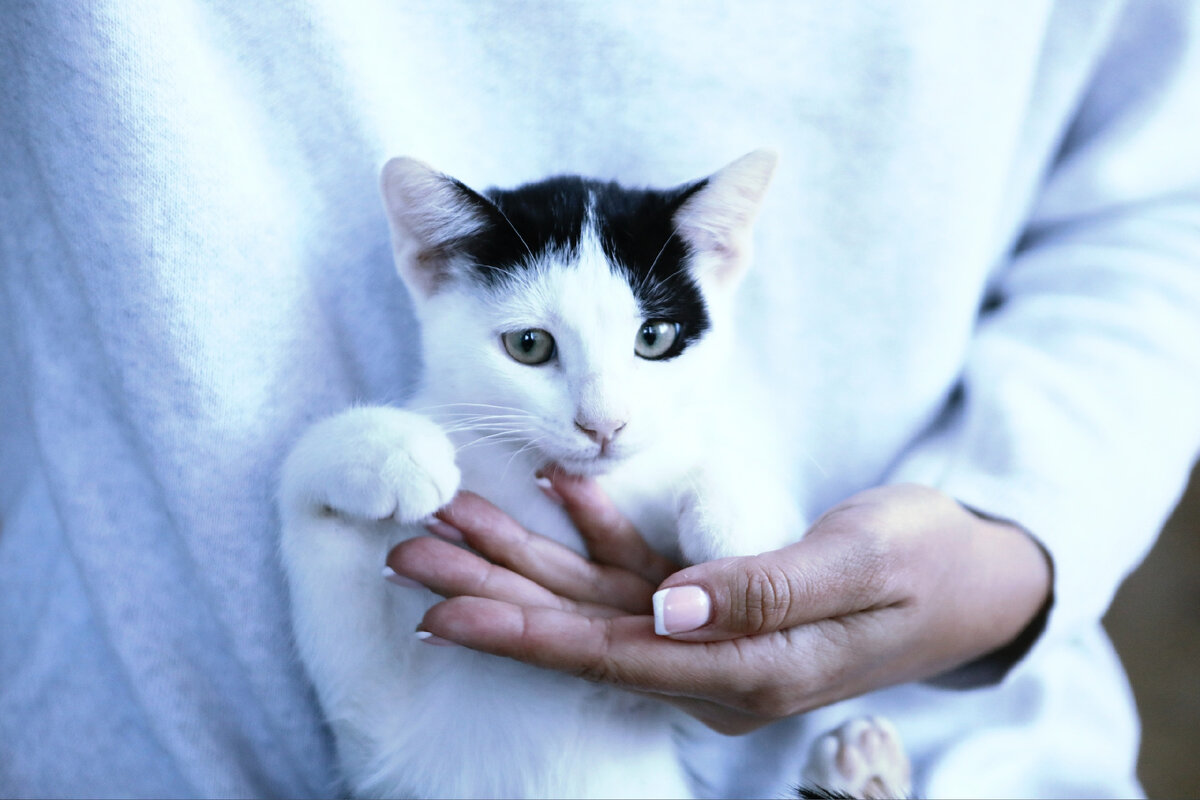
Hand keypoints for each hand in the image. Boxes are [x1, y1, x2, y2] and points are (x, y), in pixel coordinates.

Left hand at [387, 475, 1050, 733]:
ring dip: (523, 562)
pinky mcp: (717, 605)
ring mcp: (711, 637)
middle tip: (409, 561)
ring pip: (595, 604)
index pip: (607, 655)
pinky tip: (558, 495)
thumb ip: (764, 590)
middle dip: (492, 596)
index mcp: (743, 672)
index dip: (521, 631)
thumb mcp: (859, 564)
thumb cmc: (928, 564)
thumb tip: (671, 609)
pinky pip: (640, 576)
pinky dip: (598, 534)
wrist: (975, 577)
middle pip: (580, 633)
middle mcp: (712, 666)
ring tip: (449, 528)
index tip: (441, 610)